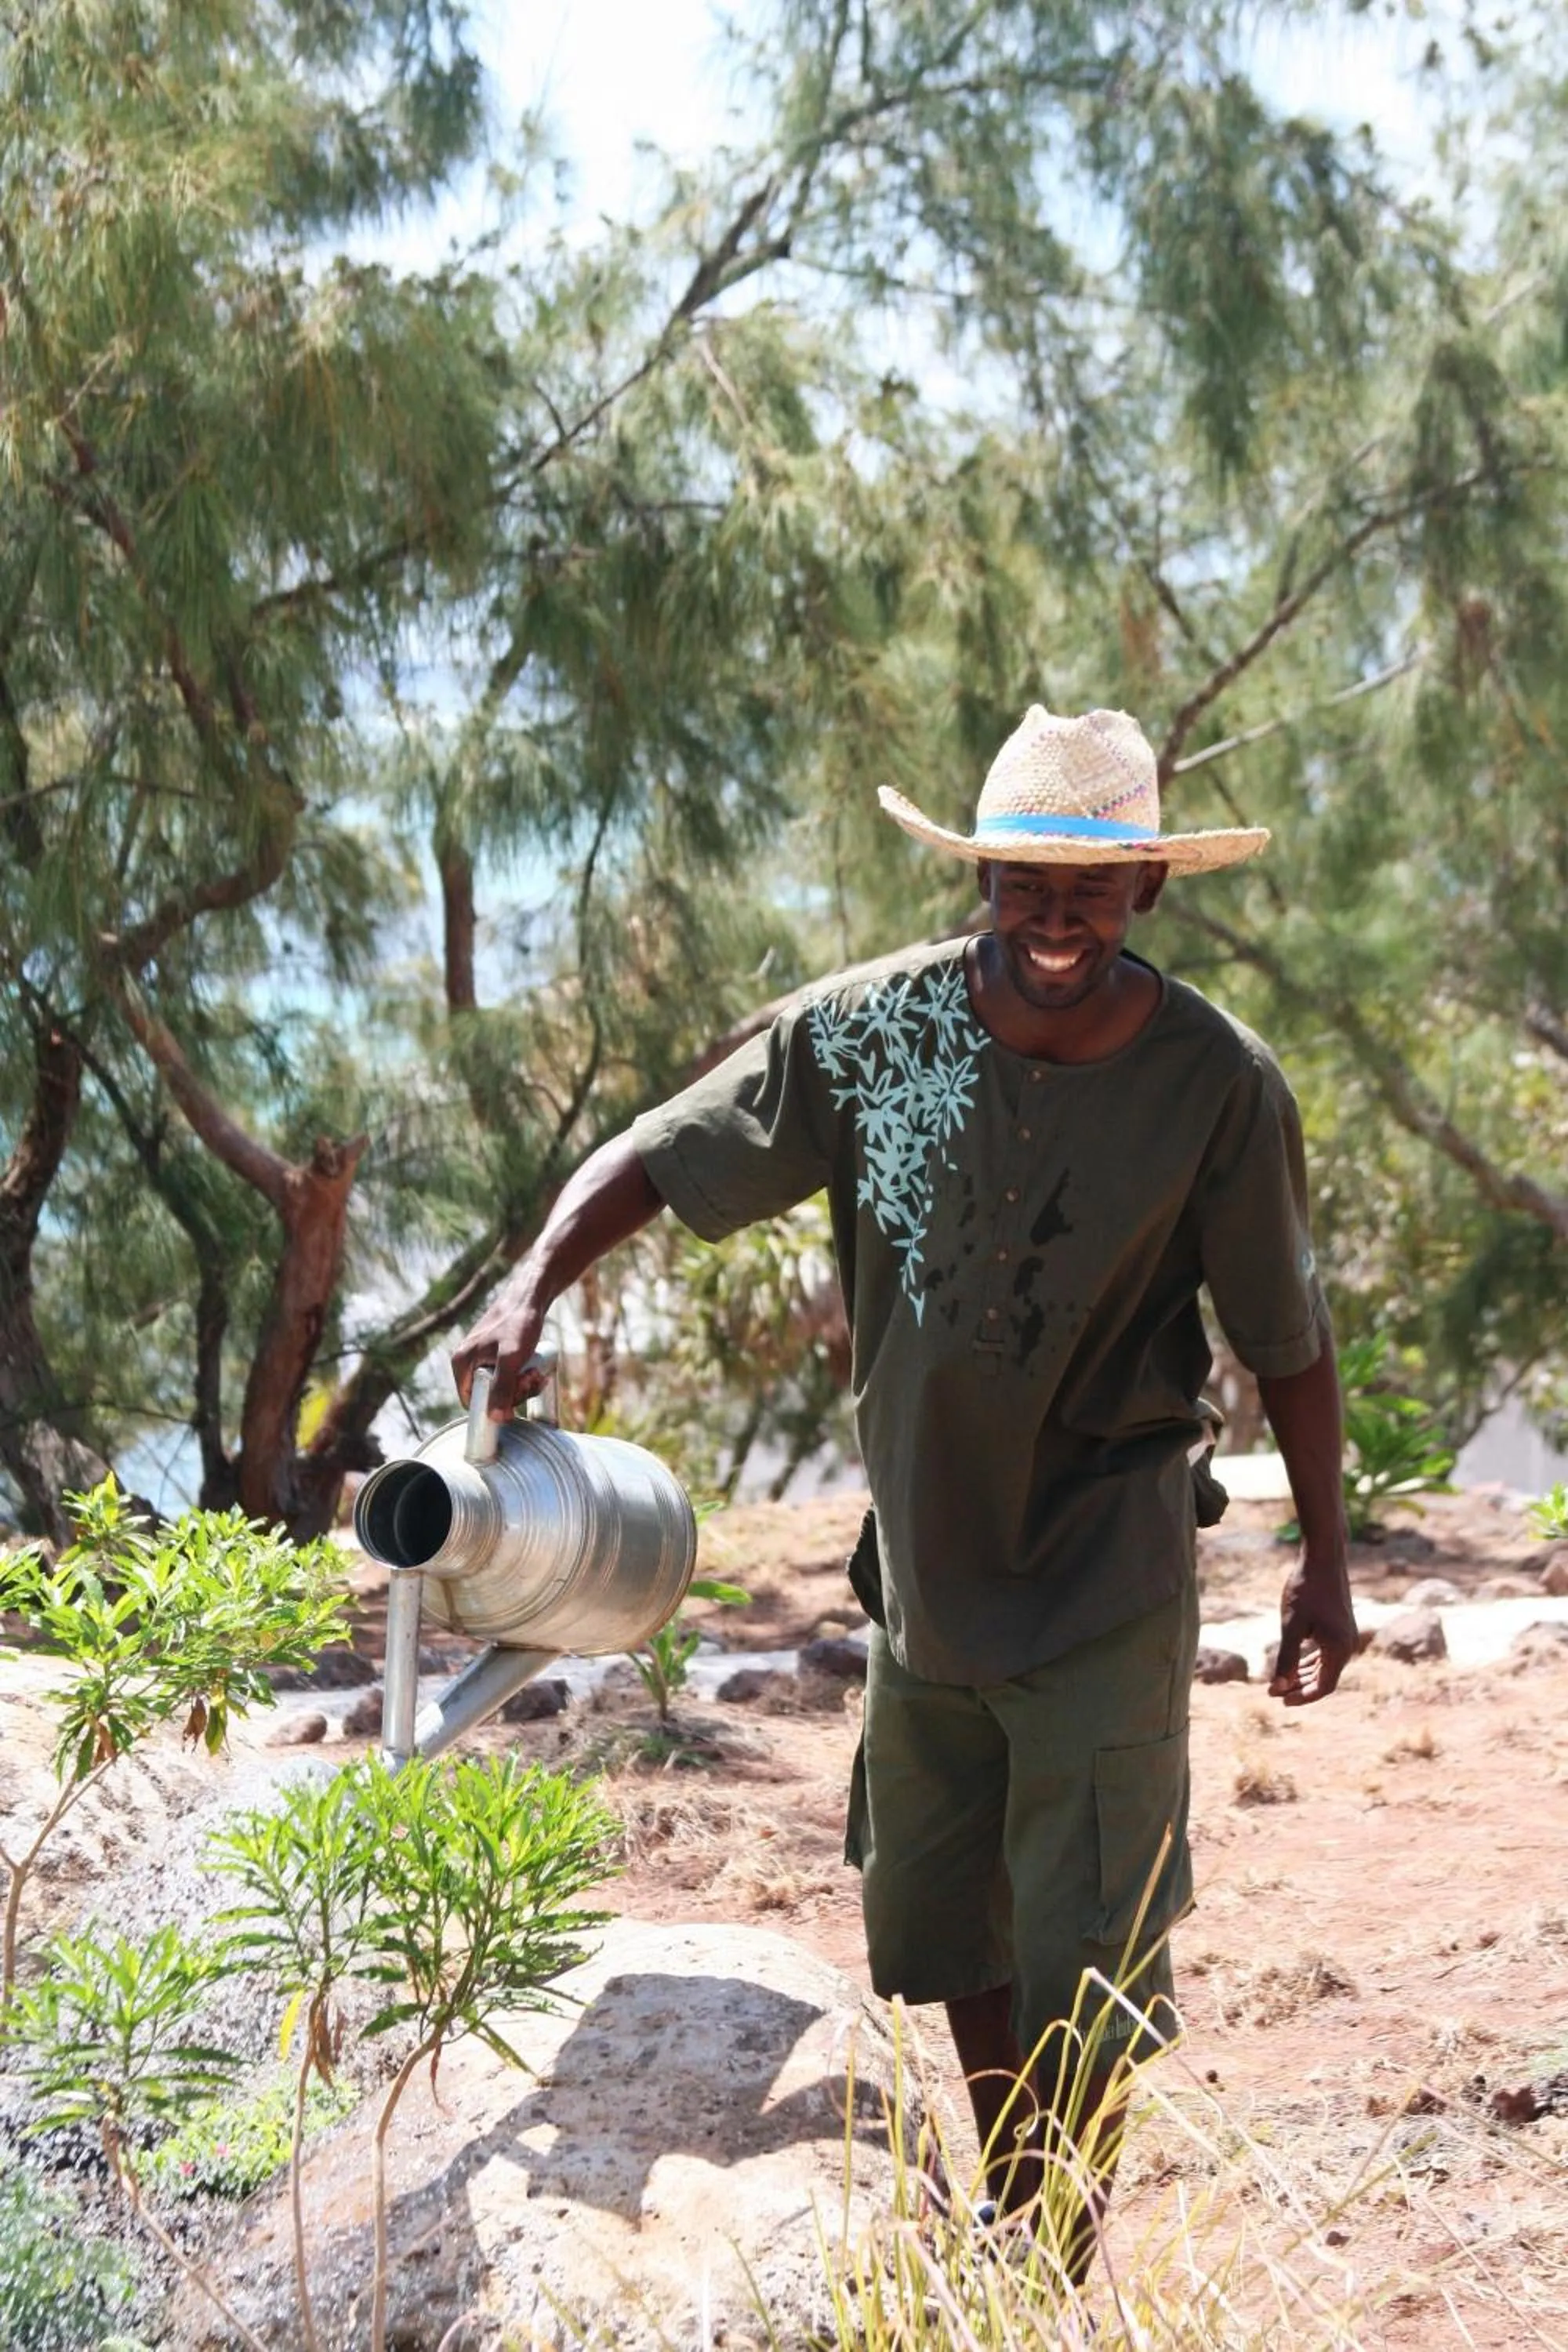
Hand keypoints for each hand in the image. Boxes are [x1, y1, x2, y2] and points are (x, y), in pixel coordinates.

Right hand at [450, 1283, 551, 1420]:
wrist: (531, 1296)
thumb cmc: (519, 1323)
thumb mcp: (511, 1358)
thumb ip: (502, 1388)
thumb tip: (495, 1418)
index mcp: (461, 1363)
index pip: (472, 1403)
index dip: (496, 1406)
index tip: (518, 1394)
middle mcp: (467, 1361)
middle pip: (488, 1395)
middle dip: (514, 1393)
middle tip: (532, 1378)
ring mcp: (481, 1357)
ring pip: (501, 1386)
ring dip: (522, 1385)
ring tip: (537, 1372)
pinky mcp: (495, 1353)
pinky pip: (507, 1374)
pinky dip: (522, 1375)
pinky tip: (536, 1369)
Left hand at [1268, 1551, 1357, 1705]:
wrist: (1323, 1557)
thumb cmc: (1306, 1590)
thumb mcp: (1291, 1626)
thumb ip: (1286, 1659)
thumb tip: (1278, 1687)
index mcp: (1340, 1649)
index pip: (1324, 1687)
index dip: (1302, 1697)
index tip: (1280, 1700)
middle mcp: (1348, 1645)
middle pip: (1325, 1678)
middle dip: (1300, 1687)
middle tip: (1275, 1692)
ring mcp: (1346, 1635)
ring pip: (1326, 1666)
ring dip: (1305, 1675)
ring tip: (1281, 1682)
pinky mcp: (1341, 1626)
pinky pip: (1327, 1653)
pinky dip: (1311, 1661)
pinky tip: (1295, 1664)